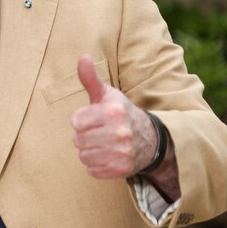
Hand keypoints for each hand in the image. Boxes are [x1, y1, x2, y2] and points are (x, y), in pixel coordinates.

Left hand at [71, 55, 157, 177]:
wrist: (150, 140)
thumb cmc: (120, 113)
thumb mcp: (107, 95)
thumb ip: (90, 79)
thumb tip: (82, 57)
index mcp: (113, 111)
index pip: (76, 121)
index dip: (81, 120)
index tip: (93, 119)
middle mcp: (119, 132)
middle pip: (78, 140)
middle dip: (84, 136)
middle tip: (98, 133)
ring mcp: (122, 152)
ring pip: (83, 156)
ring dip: (89, 151)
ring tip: (103, 144)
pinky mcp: (122, 169)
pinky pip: (92, 170)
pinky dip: (96, 165)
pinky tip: (107, 156)